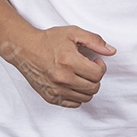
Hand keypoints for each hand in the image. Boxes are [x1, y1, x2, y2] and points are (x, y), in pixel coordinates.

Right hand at [0, 26, 116, 107]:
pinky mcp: (51, 97)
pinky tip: (73, 83)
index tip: (95, 61)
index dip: (101, 67)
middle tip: (88, 67)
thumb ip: (94, 40)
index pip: (98, 74)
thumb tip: (111, 51)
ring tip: (80, 74)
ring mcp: (56, 90)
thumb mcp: (73, 33)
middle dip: (95, 77)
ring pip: (85, 98)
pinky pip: (73, 104)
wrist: (25, 49)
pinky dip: (77, 95)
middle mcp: (62, 78)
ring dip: (87, 87)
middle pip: (94, 88)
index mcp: (69, 61)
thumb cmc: (49, 40)